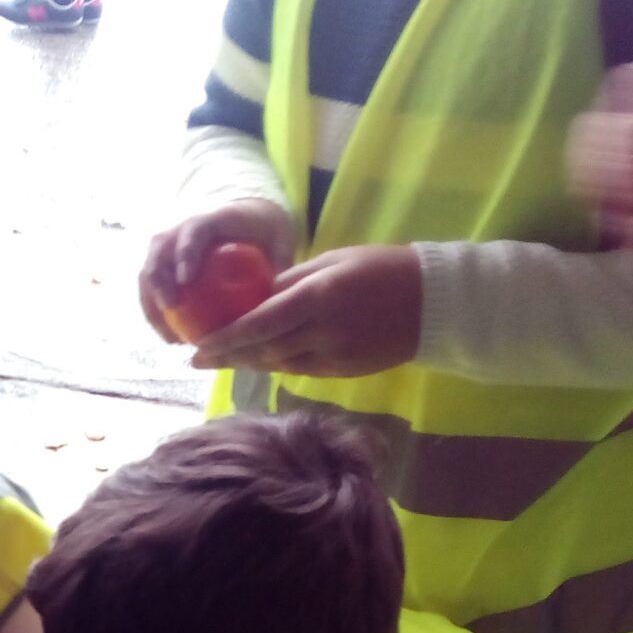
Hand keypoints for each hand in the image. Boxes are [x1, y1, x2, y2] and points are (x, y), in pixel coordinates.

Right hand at [139, 199, 294, 343]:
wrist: (245, 219)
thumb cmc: (263, 231)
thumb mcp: (280, 240)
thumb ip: (281, 262)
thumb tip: (280, 297)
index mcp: (210, 218)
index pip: (192, 231)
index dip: (185, 253)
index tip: (186, 280)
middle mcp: (181, 229)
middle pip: (158, 252)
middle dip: (159, 281)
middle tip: (172, 309)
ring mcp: (168, 247)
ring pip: (147, 273)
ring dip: (152, 306)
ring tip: (170, 337)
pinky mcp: (163, 265)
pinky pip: (152, 289)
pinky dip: (157, 314)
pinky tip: (172, 340)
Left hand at [187, 244, 421, 378]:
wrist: (433, 301)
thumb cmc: (380, 268)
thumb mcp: (332, 261)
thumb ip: (290, 281)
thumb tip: (252, 296)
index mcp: (318, 297)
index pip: (259, 323)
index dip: (225, 338)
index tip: (198, 346)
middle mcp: (323, 330)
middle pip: (263, 350)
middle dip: (228, 357)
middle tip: (199, 359)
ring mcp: (335, 355)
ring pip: (279, 365)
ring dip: (249, 363)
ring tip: (223, 360)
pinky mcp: (344, 371)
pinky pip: (300, 370)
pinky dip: (276, 366)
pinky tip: (259, 361)